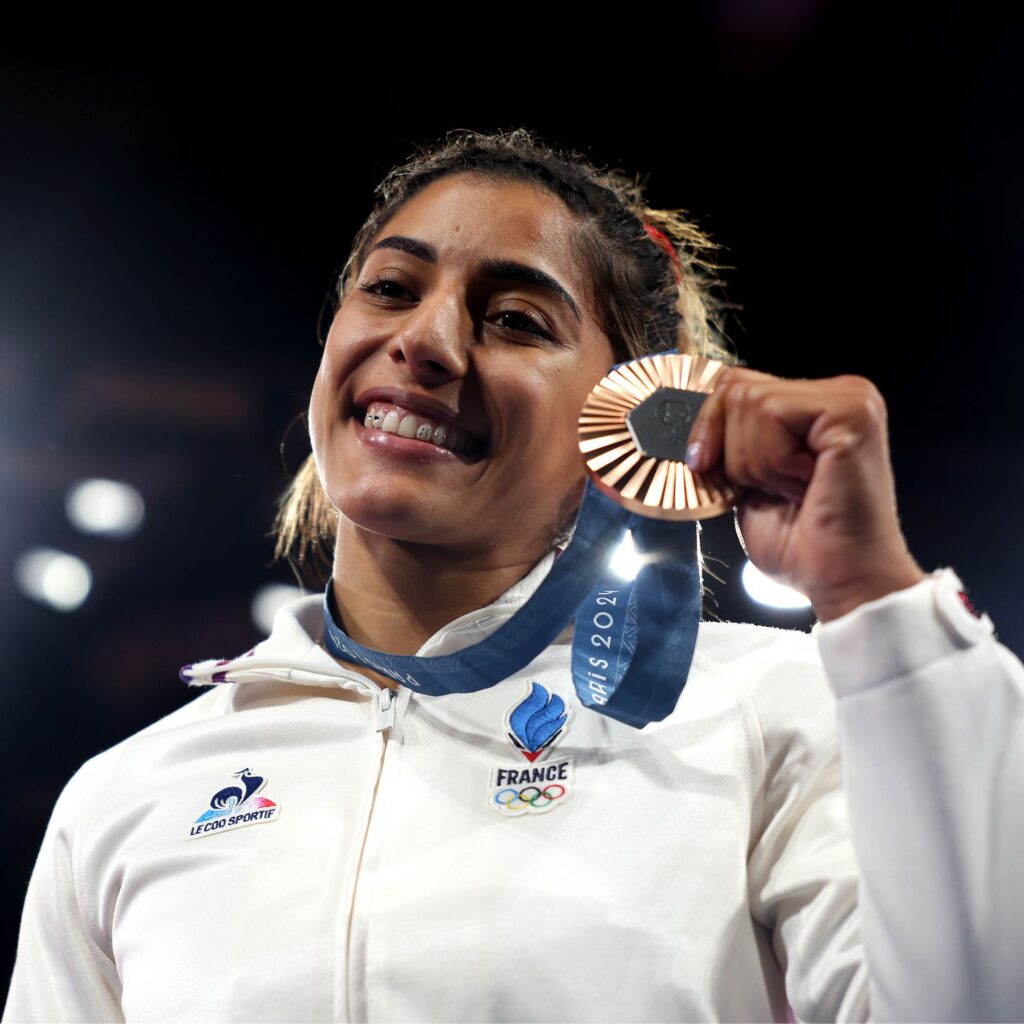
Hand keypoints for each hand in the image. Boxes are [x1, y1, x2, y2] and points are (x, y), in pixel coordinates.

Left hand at [684, 367, 925, 621]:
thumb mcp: (748, 479)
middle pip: (737, 388)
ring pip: (751, 402)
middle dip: (734, 451)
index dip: (709, 429)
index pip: (736, 385)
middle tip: (773, 490)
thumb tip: (686, 415)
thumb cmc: (802, 544)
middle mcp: (840, 393)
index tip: (706, 467)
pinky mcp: (851, 412)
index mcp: (816, 406)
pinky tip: (806, 485)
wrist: (841, 582)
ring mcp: (851, 399)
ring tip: (794, 491)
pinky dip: (773, 462)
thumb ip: (730, 439)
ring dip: (756, 463)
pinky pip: (773, 414)